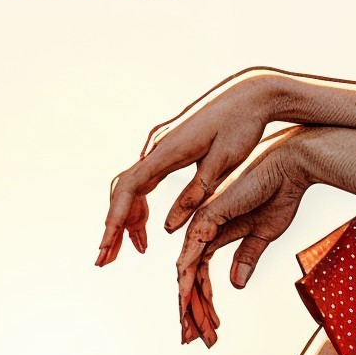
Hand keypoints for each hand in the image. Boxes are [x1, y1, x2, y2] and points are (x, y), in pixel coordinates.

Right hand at [96, 71, 280, 267]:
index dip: (115, 220)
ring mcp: (159, 148)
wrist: (250, 94)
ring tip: (131, 251)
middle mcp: (156, 148)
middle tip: (106, 260)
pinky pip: (146, 182)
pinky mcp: (168, 150)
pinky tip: (149, 228)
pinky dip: (142, 206)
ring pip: (132, 187)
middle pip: (123, 191)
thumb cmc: (242, 126)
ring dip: (128, 219)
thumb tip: (168, 228)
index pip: (129, 188)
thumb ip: (197, 193)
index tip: (105, 247)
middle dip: (113, 227)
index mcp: (168, 152)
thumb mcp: (224, 163)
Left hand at [173, 128, 314, 346]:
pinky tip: (185, 292)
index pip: (201, 276)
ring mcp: (205, 222)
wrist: (292, 169)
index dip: (201, 304)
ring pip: (188, 268)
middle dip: (191, 310)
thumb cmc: (279, 196)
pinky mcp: (212, 214)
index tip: (206, 331)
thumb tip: (235, 285)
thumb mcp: (262, 236)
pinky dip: (189, 272)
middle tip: (190, 338)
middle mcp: (204, 231)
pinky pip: (194, 248)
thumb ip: (247, 258)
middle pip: (190, 277)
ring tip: (189, 326)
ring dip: (188, 299)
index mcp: (215, 236)